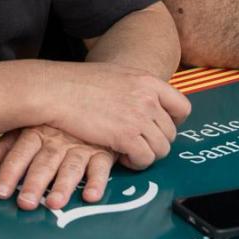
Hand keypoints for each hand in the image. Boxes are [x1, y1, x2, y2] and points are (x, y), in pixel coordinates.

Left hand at [0, 126, 115, 210]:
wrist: (93, 102)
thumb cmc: (55, 123)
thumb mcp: (27, 129)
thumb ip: (4, 147)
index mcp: (37, 131)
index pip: (20, 151)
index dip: (10, 171)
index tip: (0, 191)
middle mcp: (58, 139)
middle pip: (45, 162)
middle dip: (35, 182)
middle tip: (26, 203)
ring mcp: (82, 146)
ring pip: (72, 166)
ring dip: (63, 185)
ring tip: (54, 203)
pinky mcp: (103, 152)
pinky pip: (101, 167)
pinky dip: (97, 182)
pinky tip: (90, 196)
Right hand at [39, 62, 190, 168]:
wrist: (56, 90)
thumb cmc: (77, 83)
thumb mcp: (115, 75)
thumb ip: (134, 89)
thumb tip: (143, 104)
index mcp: (147, 81)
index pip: (182, 107)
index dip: (175, 123)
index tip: (160, 129)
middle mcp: (148, 98)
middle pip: (170, 133)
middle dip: (155, 143)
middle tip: (135, 145)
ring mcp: (139, 117)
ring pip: (161, 149)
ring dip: (146, 155)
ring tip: (127, 153)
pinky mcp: (126, 136)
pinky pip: (145, 158)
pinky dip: (135, 162)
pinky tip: (120, 156)